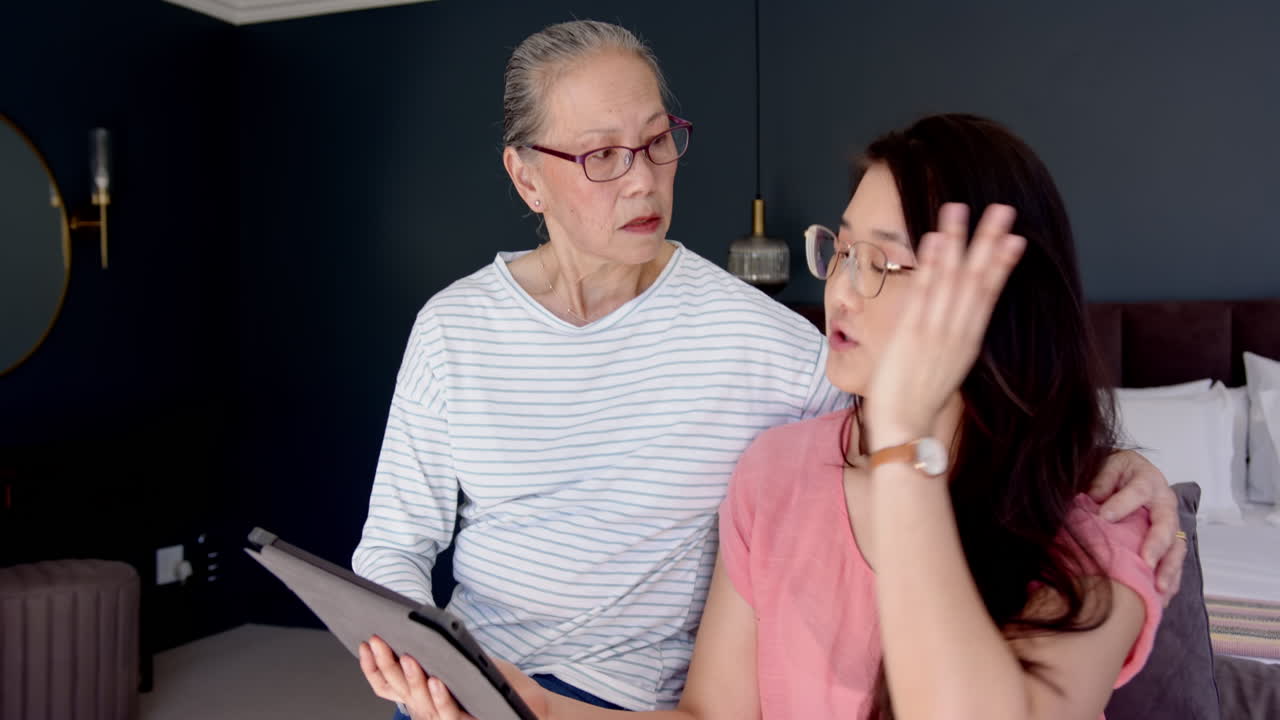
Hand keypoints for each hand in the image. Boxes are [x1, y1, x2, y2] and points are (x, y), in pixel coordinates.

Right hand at [358, 636, 548, 719]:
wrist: (526, 700)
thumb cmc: (490, 679)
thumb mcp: (456, 659)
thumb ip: (435, 650)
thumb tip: (410, 624)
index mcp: (419, 695)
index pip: (385, 685)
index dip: (371, 667)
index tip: (365, 642)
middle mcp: (426, 710)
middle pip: (399, 691)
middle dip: (387, 664)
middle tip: (379, 640)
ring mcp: (445, 718)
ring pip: (420, 704)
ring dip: (412, 680)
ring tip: (408, 657)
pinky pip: (449, 713)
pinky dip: (440, 697)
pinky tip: (437, 680)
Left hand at [864, 203, 1024, 448]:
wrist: (906, 427)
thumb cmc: (921, 400)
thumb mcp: (947, 367)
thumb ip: (953, 340)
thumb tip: (958, 320)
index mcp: (968, 340)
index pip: (990, 294)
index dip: (1002, 263)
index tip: (1015, 237)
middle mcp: (957, 331)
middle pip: (977, 278)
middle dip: (988, 242)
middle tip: (1002, 209)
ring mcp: (935, 330)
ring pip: (950, 278)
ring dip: (956, 241)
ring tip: (959, 209)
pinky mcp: (910, 332)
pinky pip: (922, 292)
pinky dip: (929, 265)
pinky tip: (934, 240)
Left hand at [1087, 450, 1185, 604]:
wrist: (1128, 474)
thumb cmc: (1117, 471)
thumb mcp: (1109, 466)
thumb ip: (1103, 479)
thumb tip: (1095, 498)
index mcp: (1148, 481)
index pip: (1137, 492)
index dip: (1122, 504)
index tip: (1104, 517)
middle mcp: (1165, 504)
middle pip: (1166, 525)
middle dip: (1158, 545)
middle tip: (1147, 562)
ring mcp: (1170, 525)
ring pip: (1176, 548)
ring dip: (1169, 569)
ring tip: (1160, 589)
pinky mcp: (1169, 543)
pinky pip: (1174, 563)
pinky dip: (1170, 580)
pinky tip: (1162, 599)